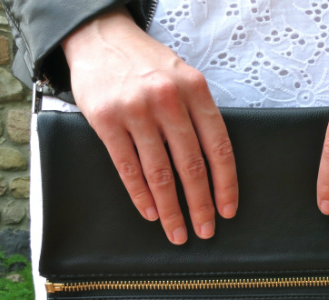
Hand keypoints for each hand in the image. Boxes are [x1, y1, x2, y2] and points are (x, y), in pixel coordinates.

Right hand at [62, 8, 237, 244]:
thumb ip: (199, 114)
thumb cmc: (148, 65)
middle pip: (191, 166)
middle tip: (205, 231)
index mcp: (196, 90)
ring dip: (171, 209)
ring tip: (177, 232)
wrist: (100, 37)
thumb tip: (214, 166)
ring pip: (159, 173)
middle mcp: (168, 99)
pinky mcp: (105, 119)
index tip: (228, 211)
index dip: (226, 184)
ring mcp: (135, 110)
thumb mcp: (184, 78)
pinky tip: (151, 213)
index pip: (219, 147)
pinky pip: (127, 168)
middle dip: (200, 205)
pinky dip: (141, 195)